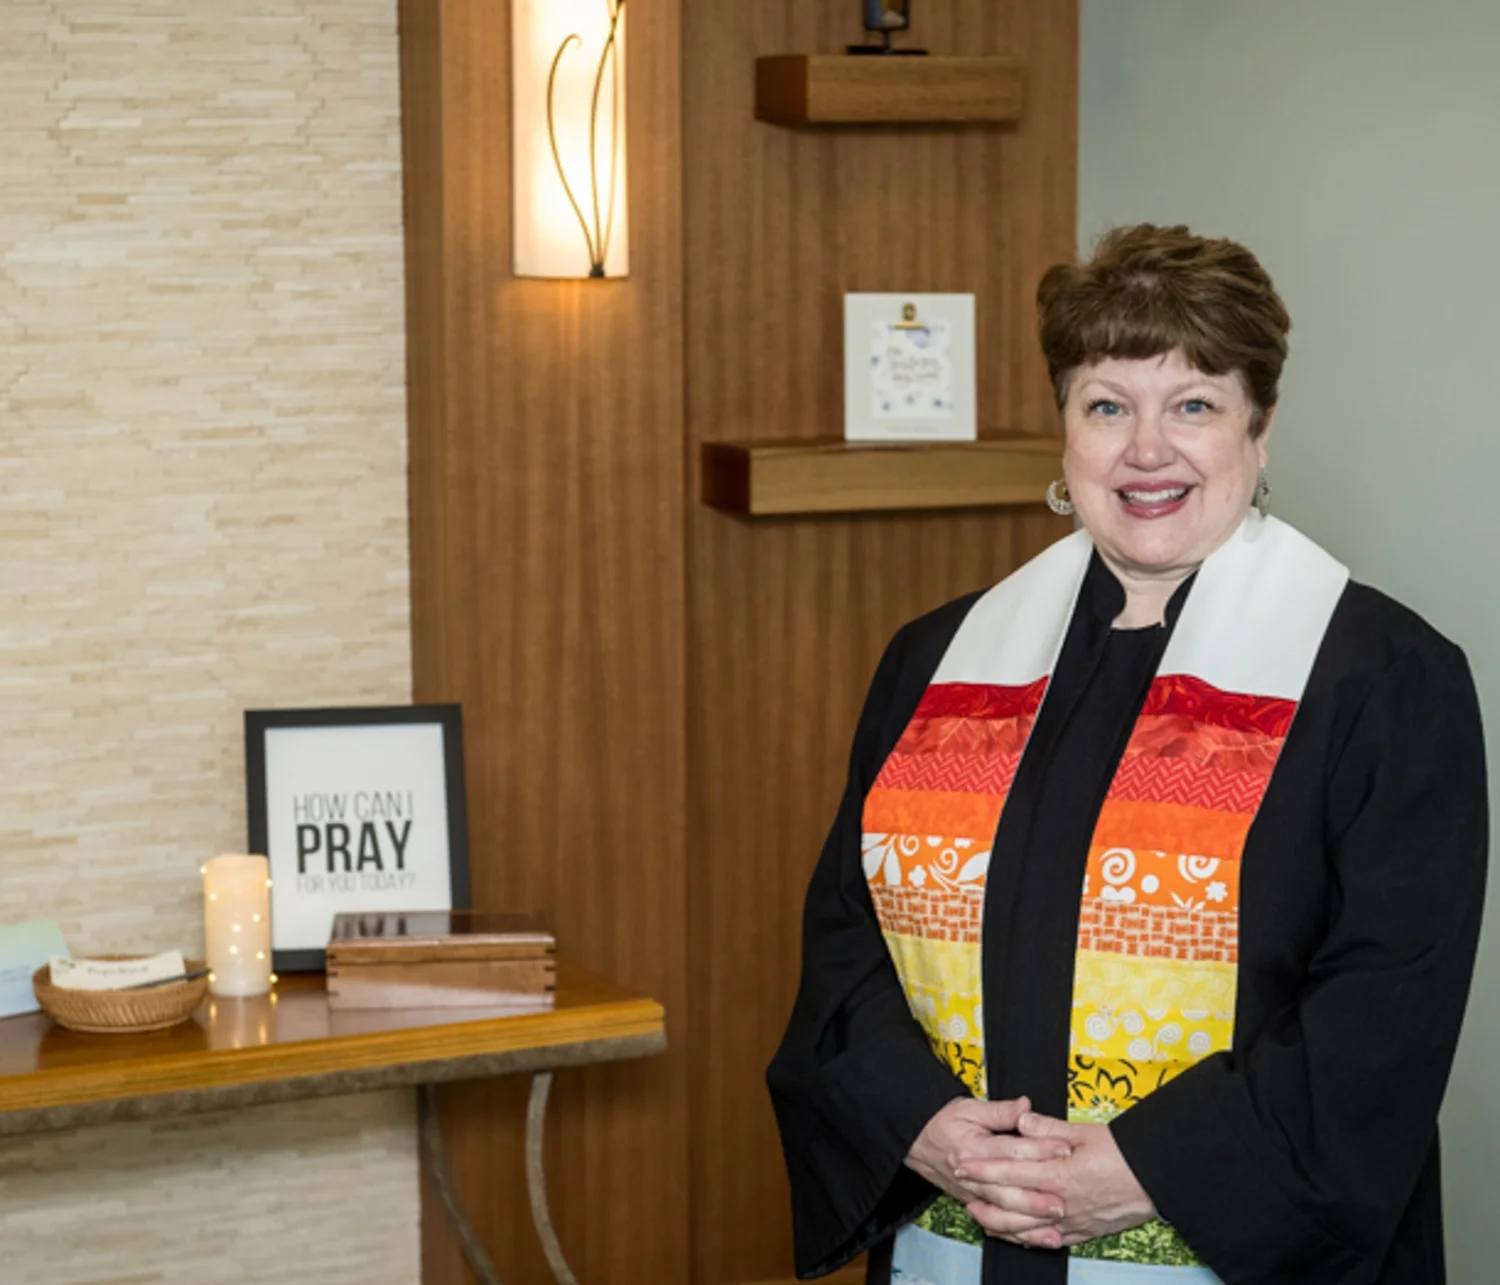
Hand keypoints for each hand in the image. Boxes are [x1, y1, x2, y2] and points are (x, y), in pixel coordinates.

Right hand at [906, 1097, 1072, 1238]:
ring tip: (1055, 1222)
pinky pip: (996, 1224)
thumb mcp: (969, 1108)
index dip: (1039, 1150)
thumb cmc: (942, 1122)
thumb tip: (1026, 1106)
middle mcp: (971, 1176)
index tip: (1064, 1149)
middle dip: (1037, 1197)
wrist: (916, 1140)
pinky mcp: (974, 1203)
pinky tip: (1035, 1236)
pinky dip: (1017, 1233)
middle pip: (1007, 1190)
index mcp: (972, 1148)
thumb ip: (1001, 1110)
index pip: (1010, 1150)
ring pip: (1003, 1213)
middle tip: (1064, 1199)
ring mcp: (972, 1193)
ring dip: (1030, 1220)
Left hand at [954, 1113, 1154, 1249]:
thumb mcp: (1085, 1133)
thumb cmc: (1122, 1153)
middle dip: (981, 1192)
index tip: (962, 1163)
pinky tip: (1011, 1232)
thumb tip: (1021, 1121)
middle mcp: (1061, 1203)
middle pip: (1011, 1202)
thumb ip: (1048, 1129)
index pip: (1011, 1171)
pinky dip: (1023, 1237)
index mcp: (1059, 1174)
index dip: (983, 1168)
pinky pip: (1045, 1240)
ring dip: (997, 1220)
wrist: (1156, 1181)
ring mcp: (1070, 1222)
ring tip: (976, 1210)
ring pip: (1024, 1228)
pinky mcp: (1081, 1233)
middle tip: (959, 1184)